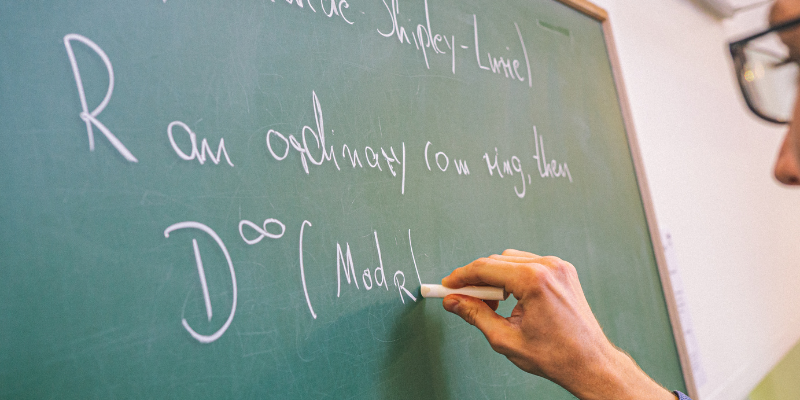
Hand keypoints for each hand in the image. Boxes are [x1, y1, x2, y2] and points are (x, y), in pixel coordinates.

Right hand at [441, 249, 675, 399]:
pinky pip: (529, 264)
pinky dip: (513, 276)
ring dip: (495, 277)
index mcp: (534, 281)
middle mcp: (547, 267)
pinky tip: (510, 299)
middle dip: (477, 279)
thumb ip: (475, 315)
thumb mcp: (505, 338)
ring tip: (491, 305)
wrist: (590, 362)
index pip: (485, 268)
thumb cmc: (555, 355)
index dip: (461, 277)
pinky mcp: (563, 271)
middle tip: (463, 299)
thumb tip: (453, 301)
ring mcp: (558, 267)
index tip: (447, 285)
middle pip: (497, 261)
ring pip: (512, 260)